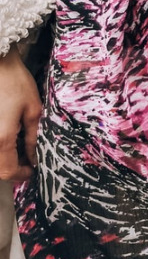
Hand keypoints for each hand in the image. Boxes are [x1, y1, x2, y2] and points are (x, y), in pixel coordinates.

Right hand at [0, 46, 40, 183]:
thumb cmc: (16, 83)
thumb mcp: (33, 109)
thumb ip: (32, 137)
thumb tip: (33, 158)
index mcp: (2, 138)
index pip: (8, 170)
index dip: (21, 175)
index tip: (31, 171)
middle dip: (11, 169)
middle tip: (25, 161)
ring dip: (3, 160)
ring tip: (17, 150)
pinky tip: (7, 139)